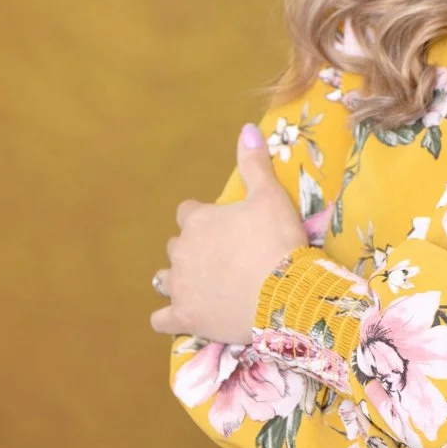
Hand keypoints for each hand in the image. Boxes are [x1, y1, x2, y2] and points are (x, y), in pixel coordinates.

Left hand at [150, 124, 309, 342]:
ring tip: (204, 285)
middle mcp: (181, 251)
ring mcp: (179, 287)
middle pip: (177, 246)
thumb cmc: (277, 241)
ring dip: (179, 280)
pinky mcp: (184, 318)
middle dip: (194, 249)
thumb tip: (246, 128)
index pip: (188, 213)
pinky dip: (169, 318)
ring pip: (164, 280)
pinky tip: (184, 316)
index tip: (226, 227)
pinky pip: (161, 319)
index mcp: (198, 220)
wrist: (285, 294)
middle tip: (224, 257)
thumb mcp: (271, 196)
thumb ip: (254, 163)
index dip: (205, 218)